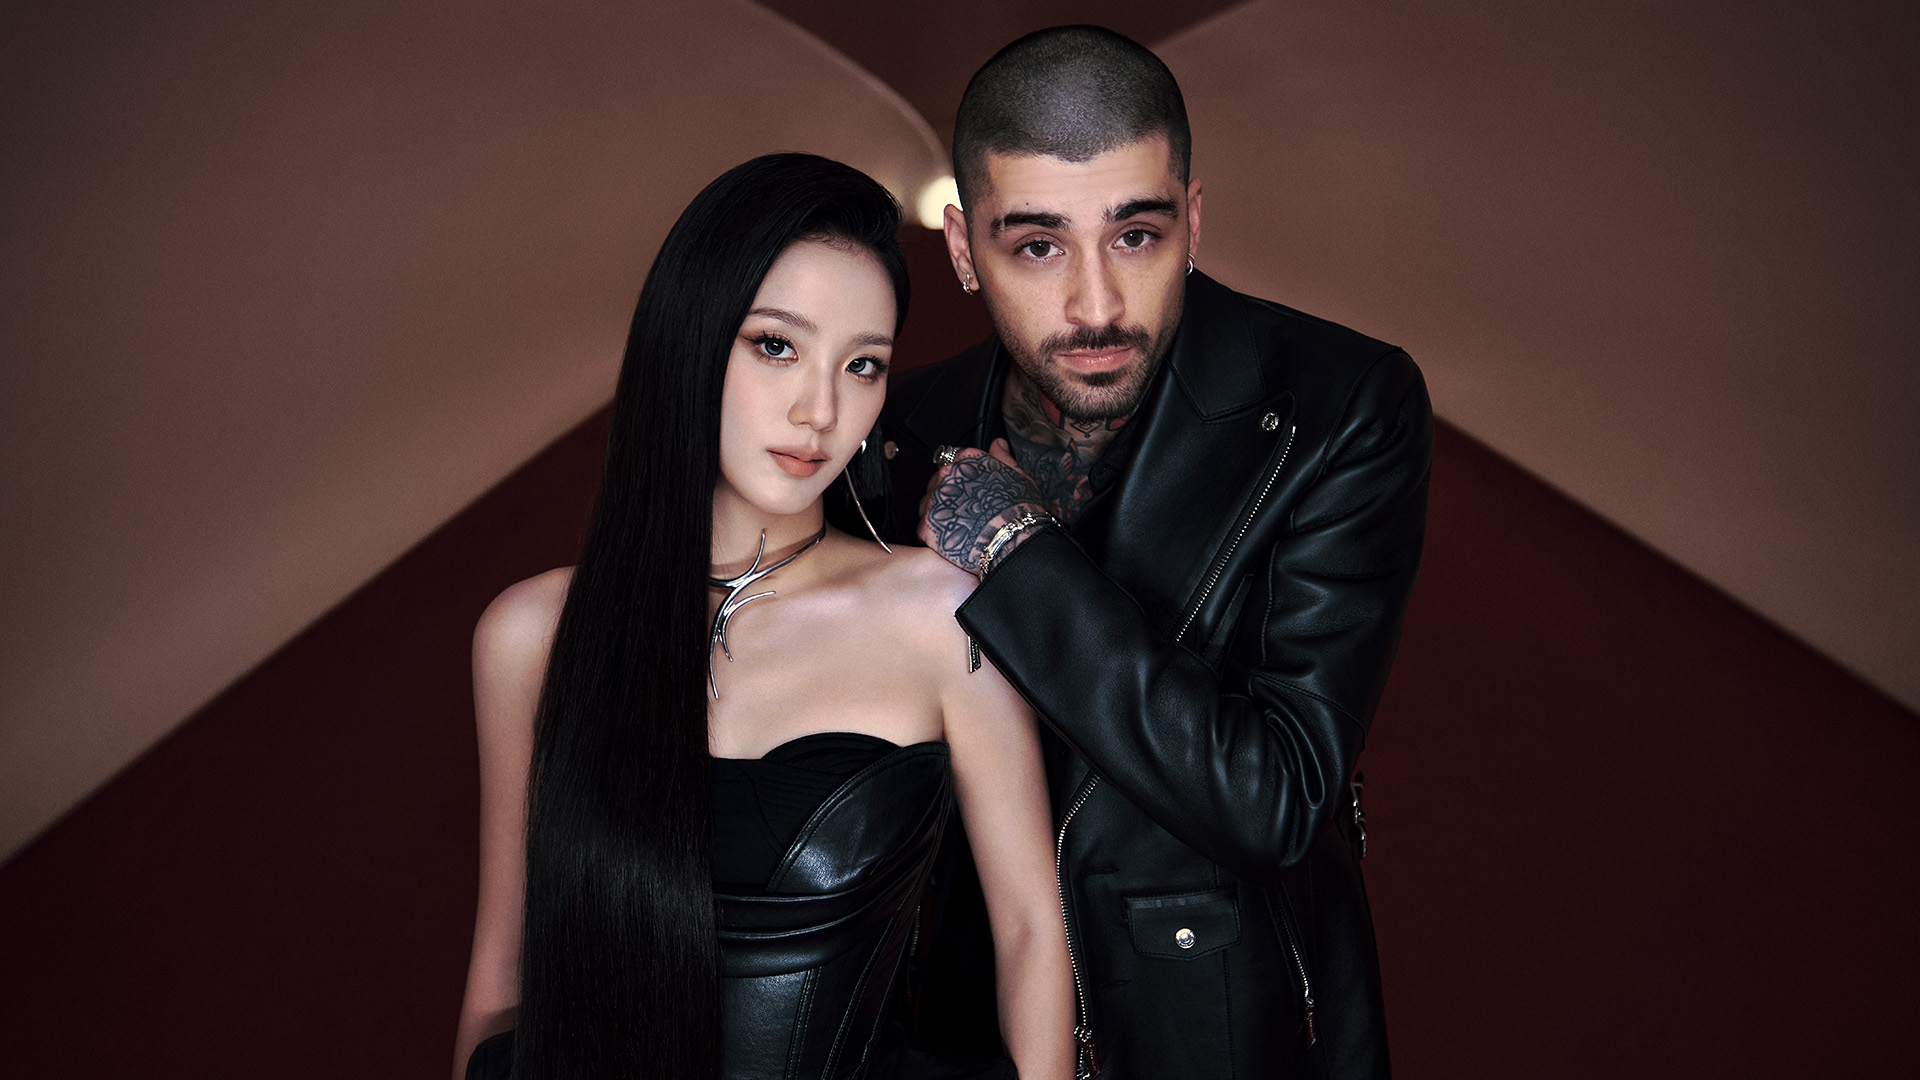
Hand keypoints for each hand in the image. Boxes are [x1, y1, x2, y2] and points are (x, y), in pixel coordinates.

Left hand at [918, 439, 1050, 575]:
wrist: (1013, 540)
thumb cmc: (1019, 510)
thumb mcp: (1018, 476)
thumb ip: (1003, 457)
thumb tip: (998, 444)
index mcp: (968, 460)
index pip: (954, 460)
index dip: (963, 477)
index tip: (969, 488)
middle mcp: (948, 475)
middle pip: (938, 482)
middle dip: (949, 494)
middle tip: (968, 510)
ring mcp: (935, 499)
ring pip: (928, 504)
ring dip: (940, 513)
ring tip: (961, 526)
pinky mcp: (927, 525)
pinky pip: (924, 528)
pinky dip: (935, 535)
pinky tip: (954, 539)